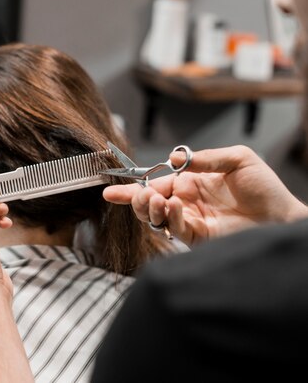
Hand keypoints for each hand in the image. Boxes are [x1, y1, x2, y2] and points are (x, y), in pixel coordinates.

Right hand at [103, 145, 307, 244]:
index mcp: (191, 182)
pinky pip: (174, 229)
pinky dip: (168, 218)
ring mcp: (190, 220)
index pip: (156, 184)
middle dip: (137, 200)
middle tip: (141, 196)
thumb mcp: (238, 159)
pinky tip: (173, 208)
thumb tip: (172, 158)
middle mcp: (186, 202)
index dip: (132, 187)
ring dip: (149, 210)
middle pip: (149, 203)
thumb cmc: (265, 187)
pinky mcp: (197, 237)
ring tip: (155, 201)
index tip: (111, 190)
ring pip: (156, 218)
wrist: (284, 217)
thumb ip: (205, 158)